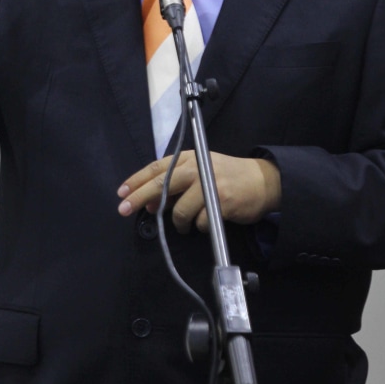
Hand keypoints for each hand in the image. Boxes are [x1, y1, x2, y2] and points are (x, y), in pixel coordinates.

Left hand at [117, 151, 280, 233]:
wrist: (263, 181)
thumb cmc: (227, 176)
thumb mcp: (200, 170)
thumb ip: (176, 182)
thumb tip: (149, 202)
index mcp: (190, 157)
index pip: (157, 167)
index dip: (136, 180)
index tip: (121, 192)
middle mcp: (197, 168)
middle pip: (162, 184)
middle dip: (139, 198)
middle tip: (124, 210)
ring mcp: (209, 184)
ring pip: (180, 210)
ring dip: (179, 222)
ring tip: (186, 225)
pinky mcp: (221, 202)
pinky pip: (199, 222)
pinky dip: (199, 226)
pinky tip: (206, 221)